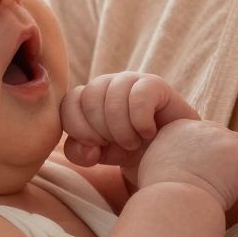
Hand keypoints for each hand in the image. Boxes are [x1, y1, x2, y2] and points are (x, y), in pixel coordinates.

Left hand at [60, 72, 197, 167]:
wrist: (168, 155)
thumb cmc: (131, 152)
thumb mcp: (99, 156)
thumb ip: (78, 152)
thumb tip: (87, 146)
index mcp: (90, 96)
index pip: (68, 102)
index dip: (79, 129)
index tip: (96, 147)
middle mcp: (108, 83)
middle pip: (90, 99)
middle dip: (103, 131)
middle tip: (120, 144)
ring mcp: (132, 80)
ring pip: (113, 98)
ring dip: (123, 130)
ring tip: (135, 142)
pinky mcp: (156, 84)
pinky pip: (139, 97)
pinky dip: (141, 122)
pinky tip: (149, 132)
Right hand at [133, 119, 237, 209]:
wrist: (172, 205)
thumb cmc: (161, 199)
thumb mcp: (153, 167)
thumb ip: (168, 157)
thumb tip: (181, 165)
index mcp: (175, 129)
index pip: (200, 135)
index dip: (205, 158)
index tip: (199, 177)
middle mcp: (199, 127)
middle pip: (222, 138)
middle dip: (222, 161)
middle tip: (214, 185)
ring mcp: (221, 137)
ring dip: (237, 168)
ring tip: (227, 190)